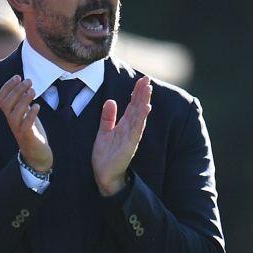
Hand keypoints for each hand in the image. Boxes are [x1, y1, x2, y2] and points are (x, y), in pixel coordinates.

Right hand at [0, 76, 51, 171]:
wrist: (37, 154)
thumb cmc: (31, 131)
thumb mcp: (26, 114)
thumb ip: (23, 102)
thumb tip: (25, 84)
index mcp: (9, 114)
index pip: (1, 98)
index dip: (7, 86)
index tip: (18, 76)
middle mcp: (11, 121)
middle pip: (7, 104)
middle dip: (17, 90)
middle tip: (28, 81)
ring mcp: (18, 129)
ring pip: (14, 114)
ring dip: (24, 100)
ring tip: (33, 91)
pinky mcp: (28, 137)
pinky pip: (25, 126)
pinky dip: (31, 115)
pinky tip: (37, 106)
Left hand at [93, 76, 151, 194]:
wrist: (104, 174)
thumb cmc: (105, 155)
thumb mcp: (103, 132)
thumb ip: (107, 117)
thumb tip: (111, 101)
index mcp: (124, 125)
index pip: (132, 105)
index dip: (136, 92)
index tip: (141, 80)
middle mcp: (130, 129)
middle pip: (138, 107)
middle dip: (142, 93)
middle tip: (147, 79)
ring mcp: (131, 136)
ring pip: (139, 116)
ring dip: (144, 102)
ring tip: (148, 89)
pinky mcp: (130, 144)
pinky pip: (137, 129)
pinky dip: (142, 118)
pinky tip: (146, 108)